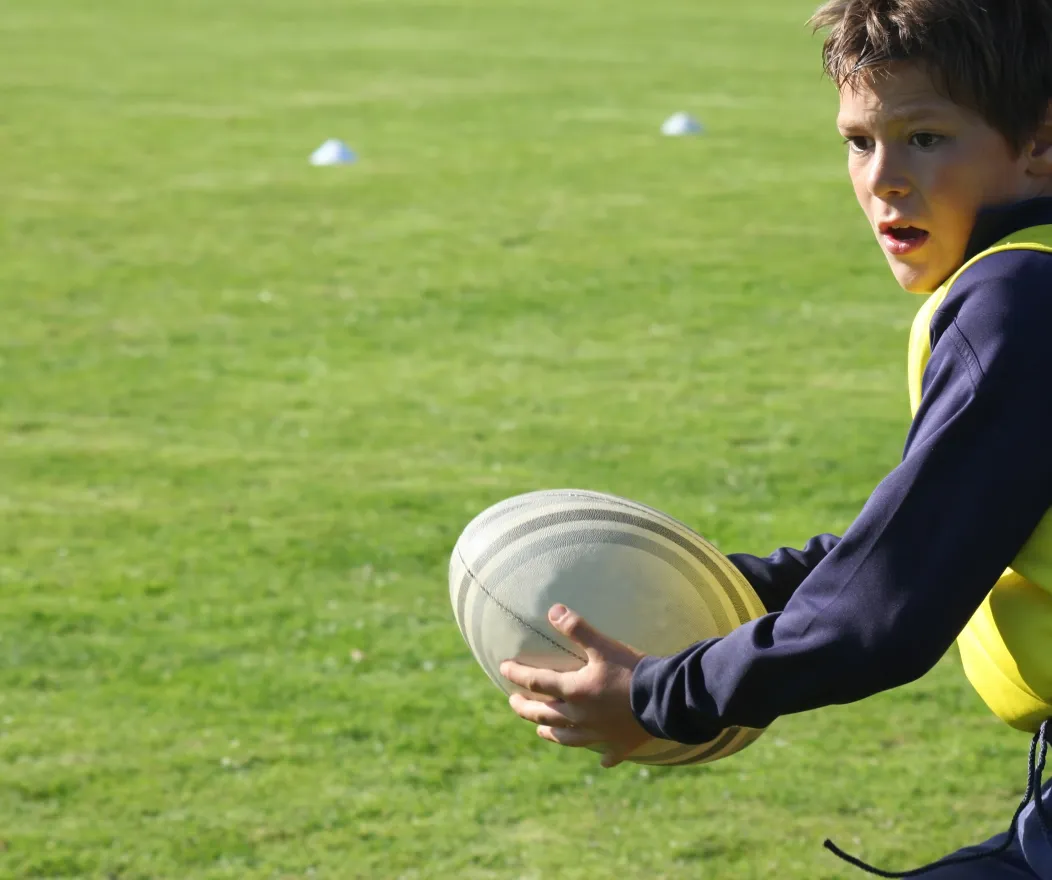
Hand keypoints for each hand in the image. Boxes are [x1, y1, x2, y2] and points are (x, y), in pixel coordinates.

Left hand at [499, 604, 654, 767]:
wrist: (665, 699)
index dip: (517, 674)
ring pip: (566, 738)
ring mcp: (599, 734)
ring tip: (541, 730)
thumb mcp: (603, 645)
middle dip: (524, 708)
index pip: (536, 682)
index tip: (503, 668)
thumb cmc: (632, 670)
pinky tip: (602, 759)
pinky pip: (608, 754)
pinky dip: (603, 756)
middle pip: (544, 714)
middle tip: (512, 702)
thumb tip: (552, 610)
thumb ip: (577, 628)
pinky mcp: (621, 745)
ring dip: (551, 733)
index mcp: (574, 691)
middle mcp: (580, 717)